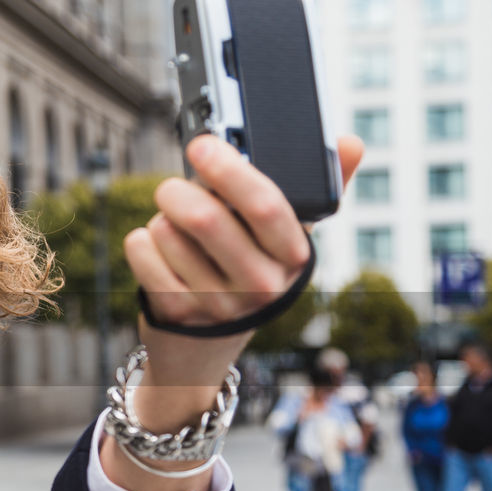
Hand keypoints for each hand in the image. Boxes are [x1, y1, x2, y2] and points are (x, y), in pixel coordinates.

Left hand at [124, 133, 362, 412]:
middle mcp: (258, 285)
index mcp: (293, 257)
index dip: (230, 169)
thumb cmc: (249, 273)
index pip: (265, 205)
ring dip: (161, 218)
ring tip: (175, 230)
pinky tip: (158, 251)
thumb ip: (316, 189)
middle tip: (172, 187)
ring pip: (166, 230)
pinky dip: (141, 241)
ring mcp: (215, 303)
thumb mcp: (285, 241)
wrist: (206, 349)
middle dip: (179, 190)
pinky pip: (141, 252)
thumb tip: (350, 142)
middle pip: (205, 218)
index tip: (202, 145)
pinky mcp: (174, 313)